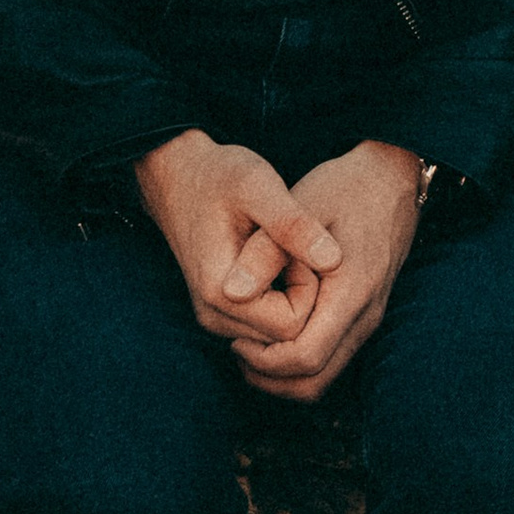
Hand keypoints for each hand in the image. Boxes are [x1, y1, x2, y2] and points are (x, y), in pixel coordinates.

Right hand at [136, 130, 339, 345]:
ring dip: (294, 298)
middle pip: (286, 337)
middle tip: (297, 246)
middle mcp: (214, 316)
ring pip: (278, 335)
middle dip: (304, 296)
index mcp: (222, 293)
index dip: (310, 287)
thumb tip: (335, 262)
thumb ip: (294, 226)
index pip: (293, 325)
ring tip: (285, 251)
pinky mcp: (219, 312)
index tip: (302, 244)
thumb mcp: (260, 186)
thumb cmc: (220, 176)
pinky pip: (266, 325)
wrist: (178, 176)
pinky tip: (278, 262)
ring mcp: (214, 318)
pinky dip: (281, 299)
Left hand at [229, 140, 427, 402]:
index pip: (305, 358)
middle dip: (268, 376)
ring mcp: (369, 319)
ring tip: (249, 343)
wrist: (391, 177)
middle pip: (314, 383)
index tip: (235, 336)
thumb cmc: (343, 187)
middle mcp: (365, 316)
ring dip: (282, 373)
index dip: (263, 360)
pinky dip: (298, 360)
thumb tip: (231, 294)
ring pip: (323, 378)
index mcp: (351, 293)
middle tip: (236, 347)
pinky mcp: (365, 316)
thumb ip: (265, 251)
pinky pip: (331, 359)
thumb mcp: (299, 207)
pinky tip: (273, 331)